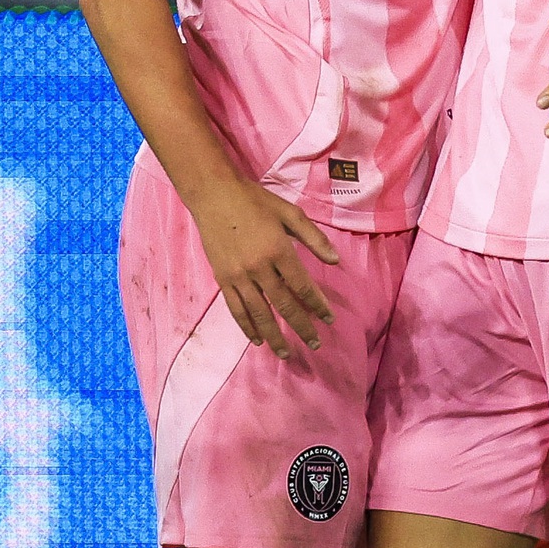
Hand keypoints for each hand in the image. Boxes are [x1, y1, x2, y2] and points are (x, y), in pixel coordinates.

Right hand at [185, 178, 340, 359]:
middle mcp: (258, 268)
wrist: (213, 194)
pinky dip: (246, 326)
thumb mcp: (289, 212)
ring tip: (285, 353)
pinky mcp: (222, 279)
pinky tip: (257, 339)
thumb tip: (335, 260)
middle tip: (314, 343)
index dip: (318, 305)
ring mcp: (238, 276)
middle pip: (283, 305)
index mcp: (278, 250)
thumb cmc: (255, 201)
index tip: (329, 319)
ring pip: (259, 313)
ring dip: (274, 335)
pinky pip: (236, 309)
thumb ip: (313, 237)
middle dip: (301, 326)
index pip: (302, 286)